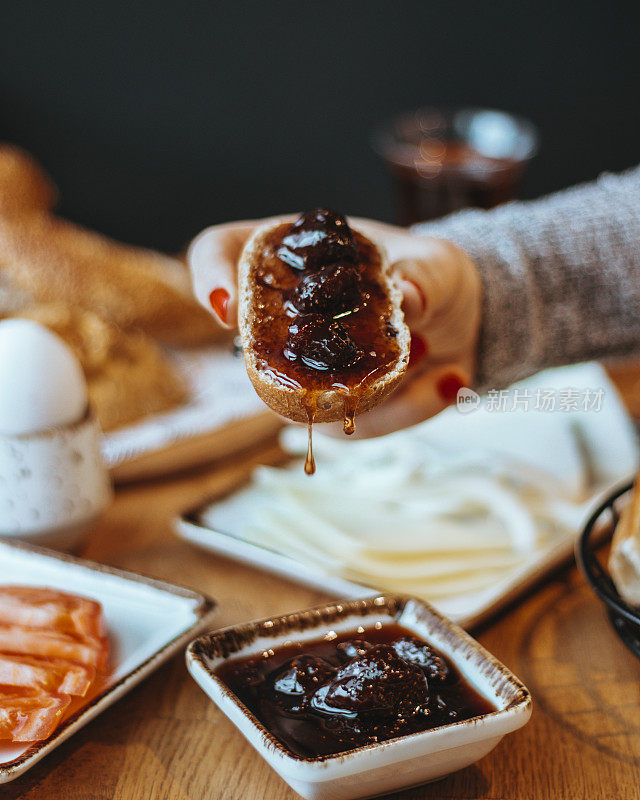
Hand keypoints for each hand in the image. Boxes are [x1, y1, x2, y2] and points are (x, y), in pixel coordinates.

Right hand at [188, 215, 480, 435]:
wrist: (459, 324)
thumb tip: (407, 298)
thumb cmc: (432, 278)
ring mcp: (304, 368)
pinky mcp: (333, 407)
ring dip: (384, 387)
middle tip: (398, 344)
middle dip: (307, 364)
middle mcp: (285, 316)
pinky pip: (357, 428)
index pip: (221, 250)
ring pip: (305, 403)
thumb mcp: (437, 264)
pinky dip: (410, 408)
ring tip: (433, 347)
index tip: (226, 308)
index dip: (208, 274)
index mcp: (294, 257)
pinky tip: (450, 380)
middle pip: (252, 347)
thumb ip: (425, 276)